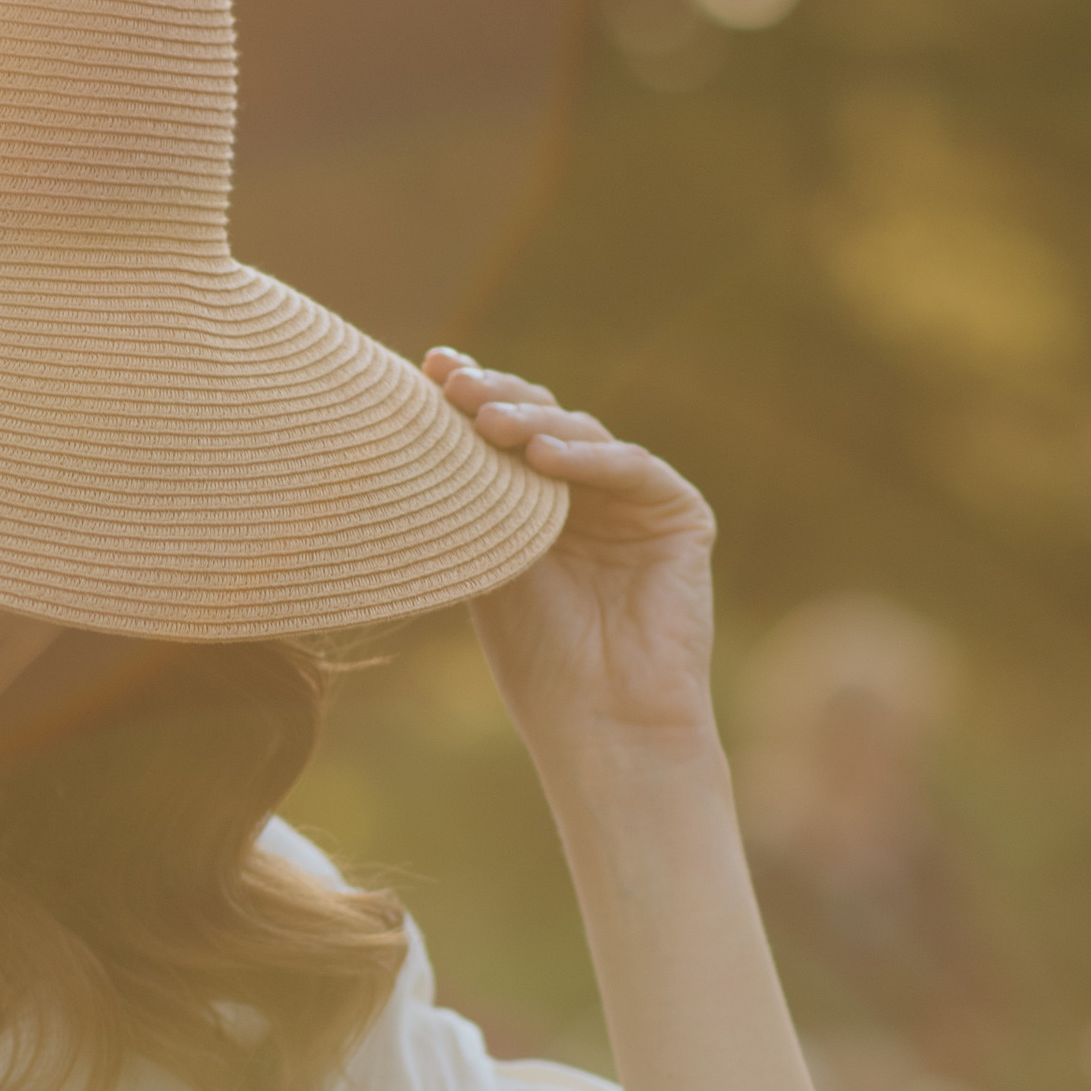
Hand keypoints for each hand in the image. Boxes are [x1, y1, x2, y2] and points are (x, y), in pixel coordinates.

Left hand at [426, 349, 718, 760]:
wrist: (603, 723)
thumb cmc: (536, 659)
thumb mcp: (484, 564)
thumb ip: (467, 500)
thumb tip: (409, 430)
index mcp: (538, 502)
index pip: (504, 432)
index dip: (470, 395)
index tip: (427, 367)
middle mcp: (588, 493)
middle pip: (543, 421)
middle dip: (497, 397)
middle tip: (453, 385)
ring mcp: (636, 501)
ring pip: (583, 437)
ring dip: (535, 424)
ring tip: (487, 422)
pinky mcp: (681, 515)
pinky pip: (632, 469)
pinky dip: (588, 459)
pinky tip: (542, 459)